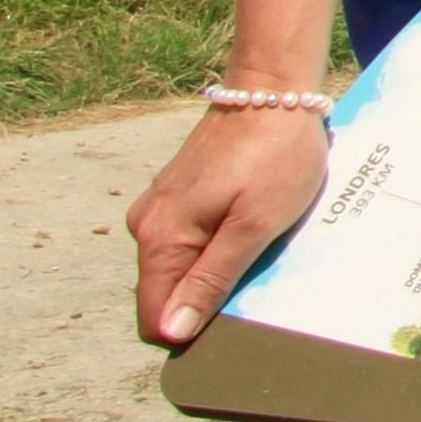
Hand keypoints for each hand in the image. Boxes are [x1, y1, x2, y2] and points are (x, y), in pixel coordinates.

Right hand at [128, 105, 331, 348]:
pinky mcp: (180, 194)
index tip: (235, 320)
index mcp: (158, 239)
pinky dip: (220, 244)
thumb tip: (171, 332)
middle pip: (168, 294)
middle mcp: (147, 226)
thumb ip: (210, 280)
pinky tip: (254, 226)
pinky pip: (193, 239)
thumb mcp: (253, 226)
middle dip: (208, 300)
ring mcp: (161, 207)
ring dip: (218, 270)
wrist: (273, 88)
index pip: (154, 318)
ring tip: (261, 247)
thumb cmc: (273, 156)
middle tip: (258, 276)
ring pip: (182, 266)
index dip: (191, 331)